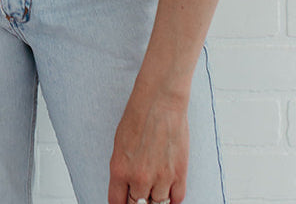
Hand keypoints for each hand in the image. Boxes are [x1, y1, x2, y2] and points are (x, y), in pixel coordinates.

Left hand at [108, 85, 188, 203]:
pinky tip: (168, 191)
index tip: (125, 201)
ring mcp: (161, 178)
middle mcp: (139, 178)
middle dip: (137, 201)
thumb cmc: (138, 117)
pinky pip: (176, 199)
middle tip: (140, 194)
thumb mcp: (119, 145)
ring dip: (155, 199)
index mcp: (120, 170)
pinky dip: (172, 198)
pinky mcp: (179, 174)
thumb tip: (127, 187)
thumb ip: (122, 170)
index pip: (116, 203)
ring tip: (154, 189)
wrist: (160, 101)